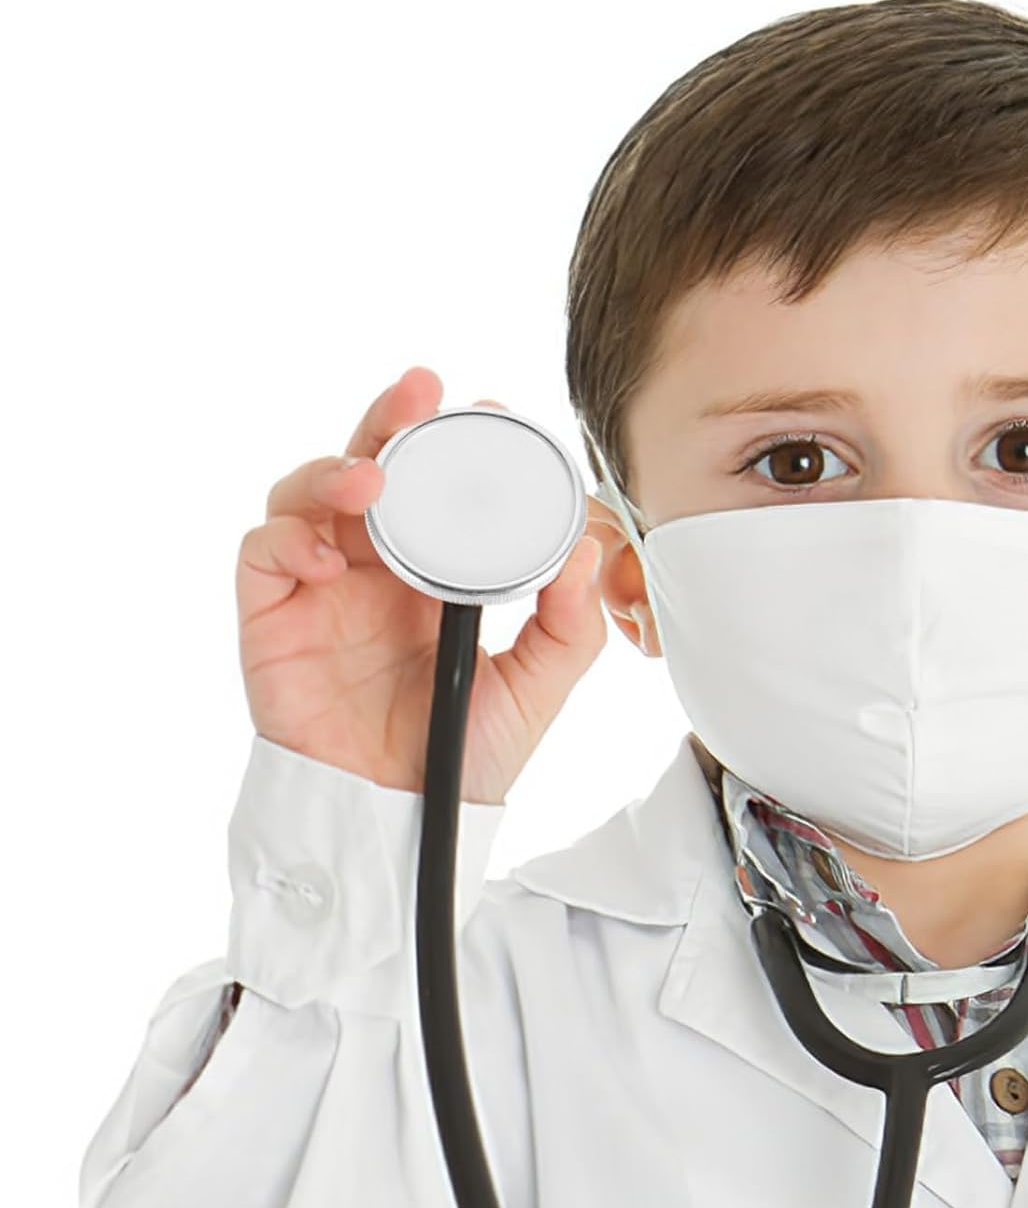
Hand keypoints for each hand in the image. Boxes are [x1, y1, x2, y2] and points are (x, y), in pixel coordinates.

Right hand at [236, 367, 607, 803]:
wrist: (401, 817)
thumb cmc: (464, 754)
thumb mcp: (537, 689)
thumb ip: (568, 626)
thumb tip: (584, 551)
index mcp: (438, 573)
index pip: (442, 489)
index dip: (457, 444)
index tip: (489, 410)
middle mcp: (377, 568)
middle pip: (374, 468)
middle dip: (392, 419)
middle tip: (421, 390)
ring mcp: (321, 587)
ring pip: (309, 493)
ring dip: (335, 471)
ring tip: (369, 482)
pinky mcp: (273, 617)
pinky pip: (264, 552)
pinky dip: (288, 538)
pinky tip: (326, 561)